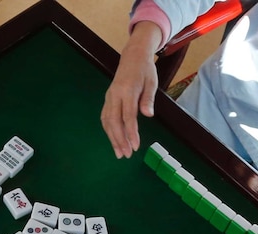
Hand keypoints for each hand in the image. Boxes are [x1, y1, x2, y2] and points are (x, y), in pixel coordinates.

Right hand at [101, 21, 162, 158]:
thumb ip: (148, 99)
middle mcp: (115, 95)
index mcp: (127, 90)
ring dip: (112, 138)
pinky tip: (114, 140)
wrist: (133, 56)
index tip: (135, 146)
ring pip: (107, 121)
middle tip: (126, 155)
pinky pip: (106, 117)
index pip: (128, 115)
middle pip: (114, 121)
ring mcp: (109, 97)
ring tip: (119, 153)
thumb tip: (148, 115)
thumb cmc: (145, 70)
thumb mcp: (151, 82)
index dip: (131, 132)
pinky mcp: (108, 99)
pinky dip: (109, 131)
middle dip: (119, 140)